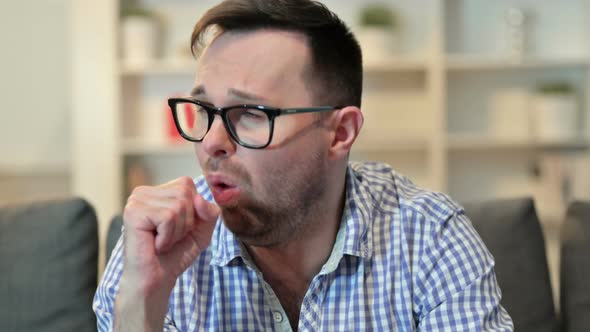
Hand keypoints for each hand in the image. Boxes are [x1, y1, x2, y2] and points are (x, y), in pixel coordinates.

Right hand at [114, 176, 218, 330]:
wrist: (156, 280)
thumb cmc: (175, 254)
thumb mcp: (202, 229)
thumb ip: (209, 211)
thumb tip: (199, 199)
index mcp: (157, 191)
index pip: (187, 184)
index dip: (193, 210)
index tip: (178, 229)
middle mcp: (143, 192)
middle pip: (185, 193)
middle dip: (186, 221)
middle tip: (170, 237)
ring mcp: (136, 200)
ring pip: (178, 205)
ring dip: (177, 231)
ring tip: (163, 242)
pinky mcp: (133, 212)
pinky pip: (168, 217)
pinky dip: (168, 236)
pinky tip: (156, 245)